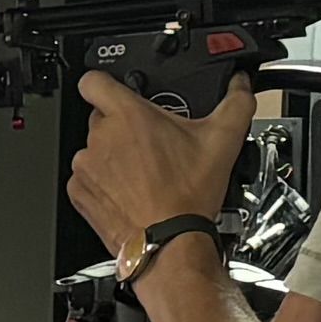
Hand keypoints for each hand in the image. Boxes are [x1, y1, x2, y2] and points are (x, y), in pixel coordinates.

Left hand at [68, 72, 253, 266]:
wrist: (169, 242)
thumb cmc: (187, 197)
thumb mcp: (222, 141)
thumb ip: (236, 103)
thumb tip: (241, 86)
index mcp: (128, 115)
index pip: (93, 79)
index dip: (105, 81)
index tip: (117, 90)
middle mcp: (100, 137)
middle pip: (102, 116)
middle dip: (124, 125)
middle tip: (150, 142)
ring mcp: (86, 166)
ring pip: (95, 148)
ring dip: (113, 155)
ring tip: (141, 171)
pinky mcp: (80, 192)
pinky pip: (86, 177)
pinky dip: (103, 182)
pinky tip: (128, 191)